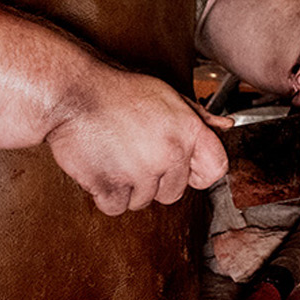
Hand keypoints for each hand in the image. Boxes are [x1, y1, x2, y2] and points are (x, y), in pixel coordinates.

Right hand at [46, 67, 232, 215]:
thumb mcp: (166, 95)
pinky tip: (101, 167)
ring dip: (128, 186)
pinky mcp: (111, 186)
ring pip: (143, 201)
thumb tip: (225, 126)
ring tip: (115, 154)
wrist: (74, 93)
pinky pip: (115, 207)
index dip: (197, 172)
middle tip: (134, 153)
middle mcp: (170, 153)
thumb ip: (198, 116)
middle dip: (155, 179)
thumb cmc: (118, 92)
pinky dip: (105, 194)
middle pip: (174, 192)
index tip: (182, 168)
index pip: (215, 169)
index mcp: (187, 130)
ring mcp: (140, 173)